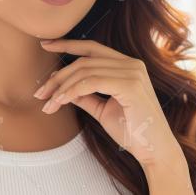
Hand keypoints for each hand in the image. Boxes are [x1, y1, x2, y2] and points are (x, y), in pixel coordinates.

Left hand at [34, 39, 183, 166]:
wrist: (155, 151)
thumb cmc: (132, 131)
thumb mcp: (102, 110)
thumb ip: (85, 95)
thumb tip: (62, 87)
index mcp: (127, 65)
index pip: (92, 47)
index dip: (67, 44)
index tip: (45, 45)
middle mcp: (131, 64)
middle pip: (83, 61)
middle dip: (58, 77)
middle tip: (40, 93)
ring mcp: (133, 73)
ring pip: (85, 71)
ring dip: (61, 87)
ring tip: (47, 103)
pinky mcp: (131, 85)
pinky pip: (92, 82)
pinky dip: (72, 91)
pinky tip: (60, 102)